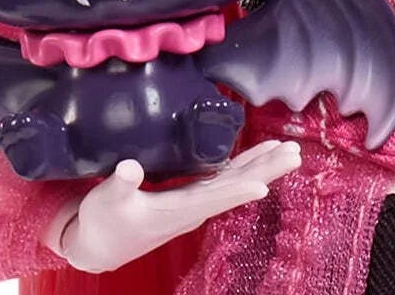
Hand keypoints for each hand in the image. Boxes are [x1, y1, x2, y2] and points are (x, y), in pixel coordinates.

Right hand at [44, 139, 301, 273]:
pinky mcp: (190, 196)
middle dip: (266, 170)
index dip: (237, 190)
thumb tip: (128, 167)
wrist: (99, 246)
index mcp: (175, 211)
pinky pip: (225, 178)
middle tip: (295, 153)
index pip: (212, 200)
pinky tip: (259, 154)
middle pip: (235, 187)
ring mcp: (194, 202)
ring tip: (288, 149)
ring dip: (262, 164)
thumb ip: (119, 185)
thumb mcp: (105, 202)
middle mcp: (192, 208)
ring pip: (235, 180)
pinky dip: (244, 164)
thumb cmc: (102, 222)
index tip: (263, 183)